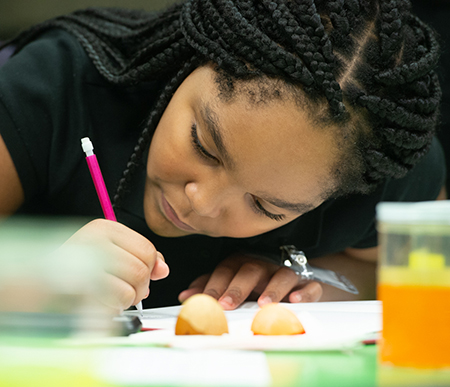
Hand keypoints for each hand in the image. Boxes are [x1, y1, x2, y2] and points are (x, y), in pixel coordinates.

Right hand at [63, 219, 168, 311]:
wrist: (36, 281)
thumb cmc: (76, 268)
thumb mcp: (110, 252)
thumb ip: (140, 256)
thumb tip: (163, 269)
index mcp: (105, 227)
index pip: (148, 250)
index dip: (149, 269)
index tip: (141, 277)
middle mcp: (94, 238)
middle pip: (142, 268)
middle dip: (140, 287)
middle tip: (129, 292)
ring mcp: (85, 260)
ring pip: (133, 285)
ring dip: (129, 298)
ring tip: (114, 297)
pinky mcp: (80, 284)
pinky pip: (118, 298)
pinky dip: (116, 306)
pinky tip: (103, 302)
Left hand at [178, 253, 321, 309]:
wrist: (295, 279)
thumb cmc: (259, 281)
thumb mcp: (233, 281)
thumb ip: (211, 286)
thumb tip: (185, 296)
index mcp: (244, 263)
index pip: (226, 270)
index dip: (215, 284)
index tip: (205, 301)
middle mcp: (264, 265)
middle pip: (250, 270)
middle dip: (237, 287)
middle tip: (226, 304)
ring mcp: (286, 273)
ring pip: (280, 275)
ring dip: (272, 289)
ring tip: (263, 304)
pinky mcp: (308, 283)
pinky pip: (308, 285)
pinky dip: (304, 292)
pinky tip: (295, 301)